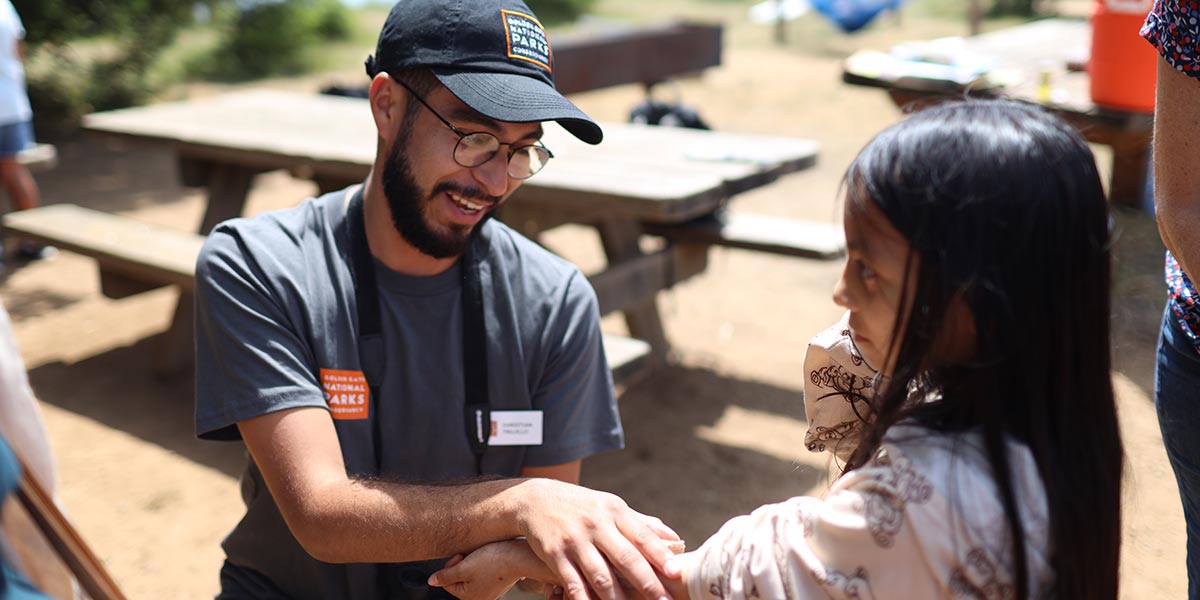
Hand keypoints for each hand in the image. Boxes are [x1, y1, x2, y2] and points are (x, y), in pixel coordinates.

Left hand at [429, 540, 549, 599]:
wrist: (521, 555)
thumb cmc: (494, 561)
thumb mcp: (464, 567)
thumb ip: (445, 576)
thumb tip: (432, 582)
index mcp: (470, 597)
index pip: (447, 582)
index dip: (451, 566)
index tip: (460, 555)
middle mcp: (481, 597)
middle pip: (460, 578)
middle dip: (462, 564)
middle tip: (470, 555)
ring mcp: (492, 589)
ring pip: (472, 573)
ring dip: (472, 562)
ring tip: (481, 555)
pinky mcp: (500, 580)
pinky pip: (485, 572)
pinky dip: (484, 563)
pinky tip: (490, 557)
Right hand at [512, 479, 682, 599]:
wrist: (534, 499)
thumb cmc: (581, 506)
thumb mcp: (610, 507)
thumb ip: (641, 523)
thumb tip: (674, 538)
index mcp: (614, 511)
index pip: (641, 535)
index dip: (660, 555)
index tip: (676, 572)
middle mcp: (596, 524)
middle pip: (625, 557)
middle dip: (646, 582)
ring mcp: (575, 540)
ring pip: (600, 575)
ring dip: (617, 598)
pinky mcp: (555, 554)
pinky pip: (573, 583)